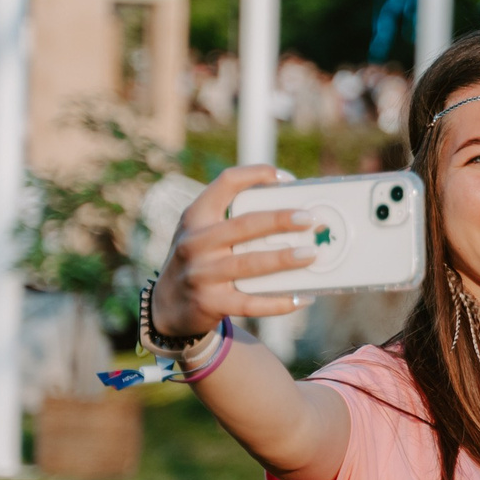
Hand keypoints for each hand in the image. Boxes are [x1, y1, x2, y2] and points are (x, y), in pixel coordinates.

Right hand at [151, 165, 315, 338]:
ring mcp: (201, 274)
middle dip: (279, 220)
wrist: (167, 305)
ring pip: (249, 264)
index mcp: (196, 217)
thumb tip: (294, 217)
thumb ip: (235, 221)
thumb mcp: (203, 233)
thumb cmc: (199, 259)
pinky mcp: (210, 303)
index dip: (256, 175)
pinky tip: (301, 298)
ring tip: (311, 254)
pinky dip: (279, 302)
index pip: (226, 183)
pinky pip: (250, 303)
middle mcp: (195, 243)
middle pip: (244, 225)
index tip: (284, 178)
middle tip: (308, 219)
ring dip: (283, 259)